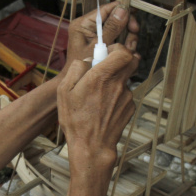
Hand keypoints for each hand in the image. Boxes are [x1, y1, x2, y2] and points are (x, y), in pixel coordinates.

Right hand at [57, 44, 138, 176]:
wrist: (91, 146)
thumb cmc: (75, 120)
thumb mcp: (64, 91)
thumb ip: (76, 69)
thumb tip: (88, 60)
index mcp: (101, 77)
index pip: (123, 52)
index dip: (117, 48)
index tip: (107, 53)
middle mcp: (117, 84)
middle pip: (131, 61)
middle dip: (120, 60)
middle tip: (106, 68)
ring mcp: (126, 97)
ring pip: (125, 79)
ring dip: (114, 82)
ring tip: (97, 97)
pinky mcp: (129, 108)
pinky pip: (124, 95)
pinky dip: (116, 96)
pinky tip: (103, 107)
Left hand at [63, 1, 139, 76]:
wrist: (76, 85)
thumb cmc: (83, 68)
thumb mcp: (98, 46)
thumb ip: (110, 28)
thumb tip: (123, 10)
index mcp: (84, 23)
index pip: (106, 9)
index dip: (122, 11)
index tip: (134, 20)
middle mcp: (90, 27)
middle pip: (115, 18)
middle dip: (127, 28)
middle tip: (133, 38)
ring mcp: (97, 35)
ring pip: (119, 29)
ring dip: (128, 39)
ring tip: (130, 49)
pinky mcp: (103, 44)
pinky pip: (118, 40)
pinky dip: (125, 46)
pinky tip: (129, 54)